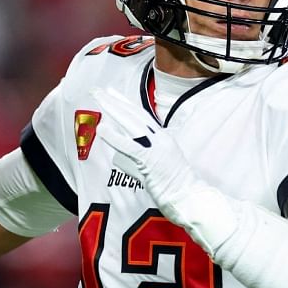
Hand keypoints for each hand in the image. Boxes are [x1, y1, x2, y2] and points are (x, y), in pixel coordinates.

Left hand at [91, 87, 237, 251]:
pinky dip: (114, 137)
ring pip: (131, 123)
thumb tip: (117, 157)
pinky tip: (102, 129)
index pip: (141, 116)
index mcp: (163, 138)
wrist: (190, 197)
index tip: (112, 93)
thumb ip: (137, 159)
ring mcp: (156, 148)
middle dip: (115, 101)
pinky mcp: (150, 160)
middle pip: (134, 114)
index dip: (125, 103)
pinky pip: (129, 146)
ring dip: (113, 109)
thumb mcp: (157, 167)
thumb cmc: (174, 187)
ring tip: (98, 98)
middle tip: (98, 90)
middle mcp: (160, 138)